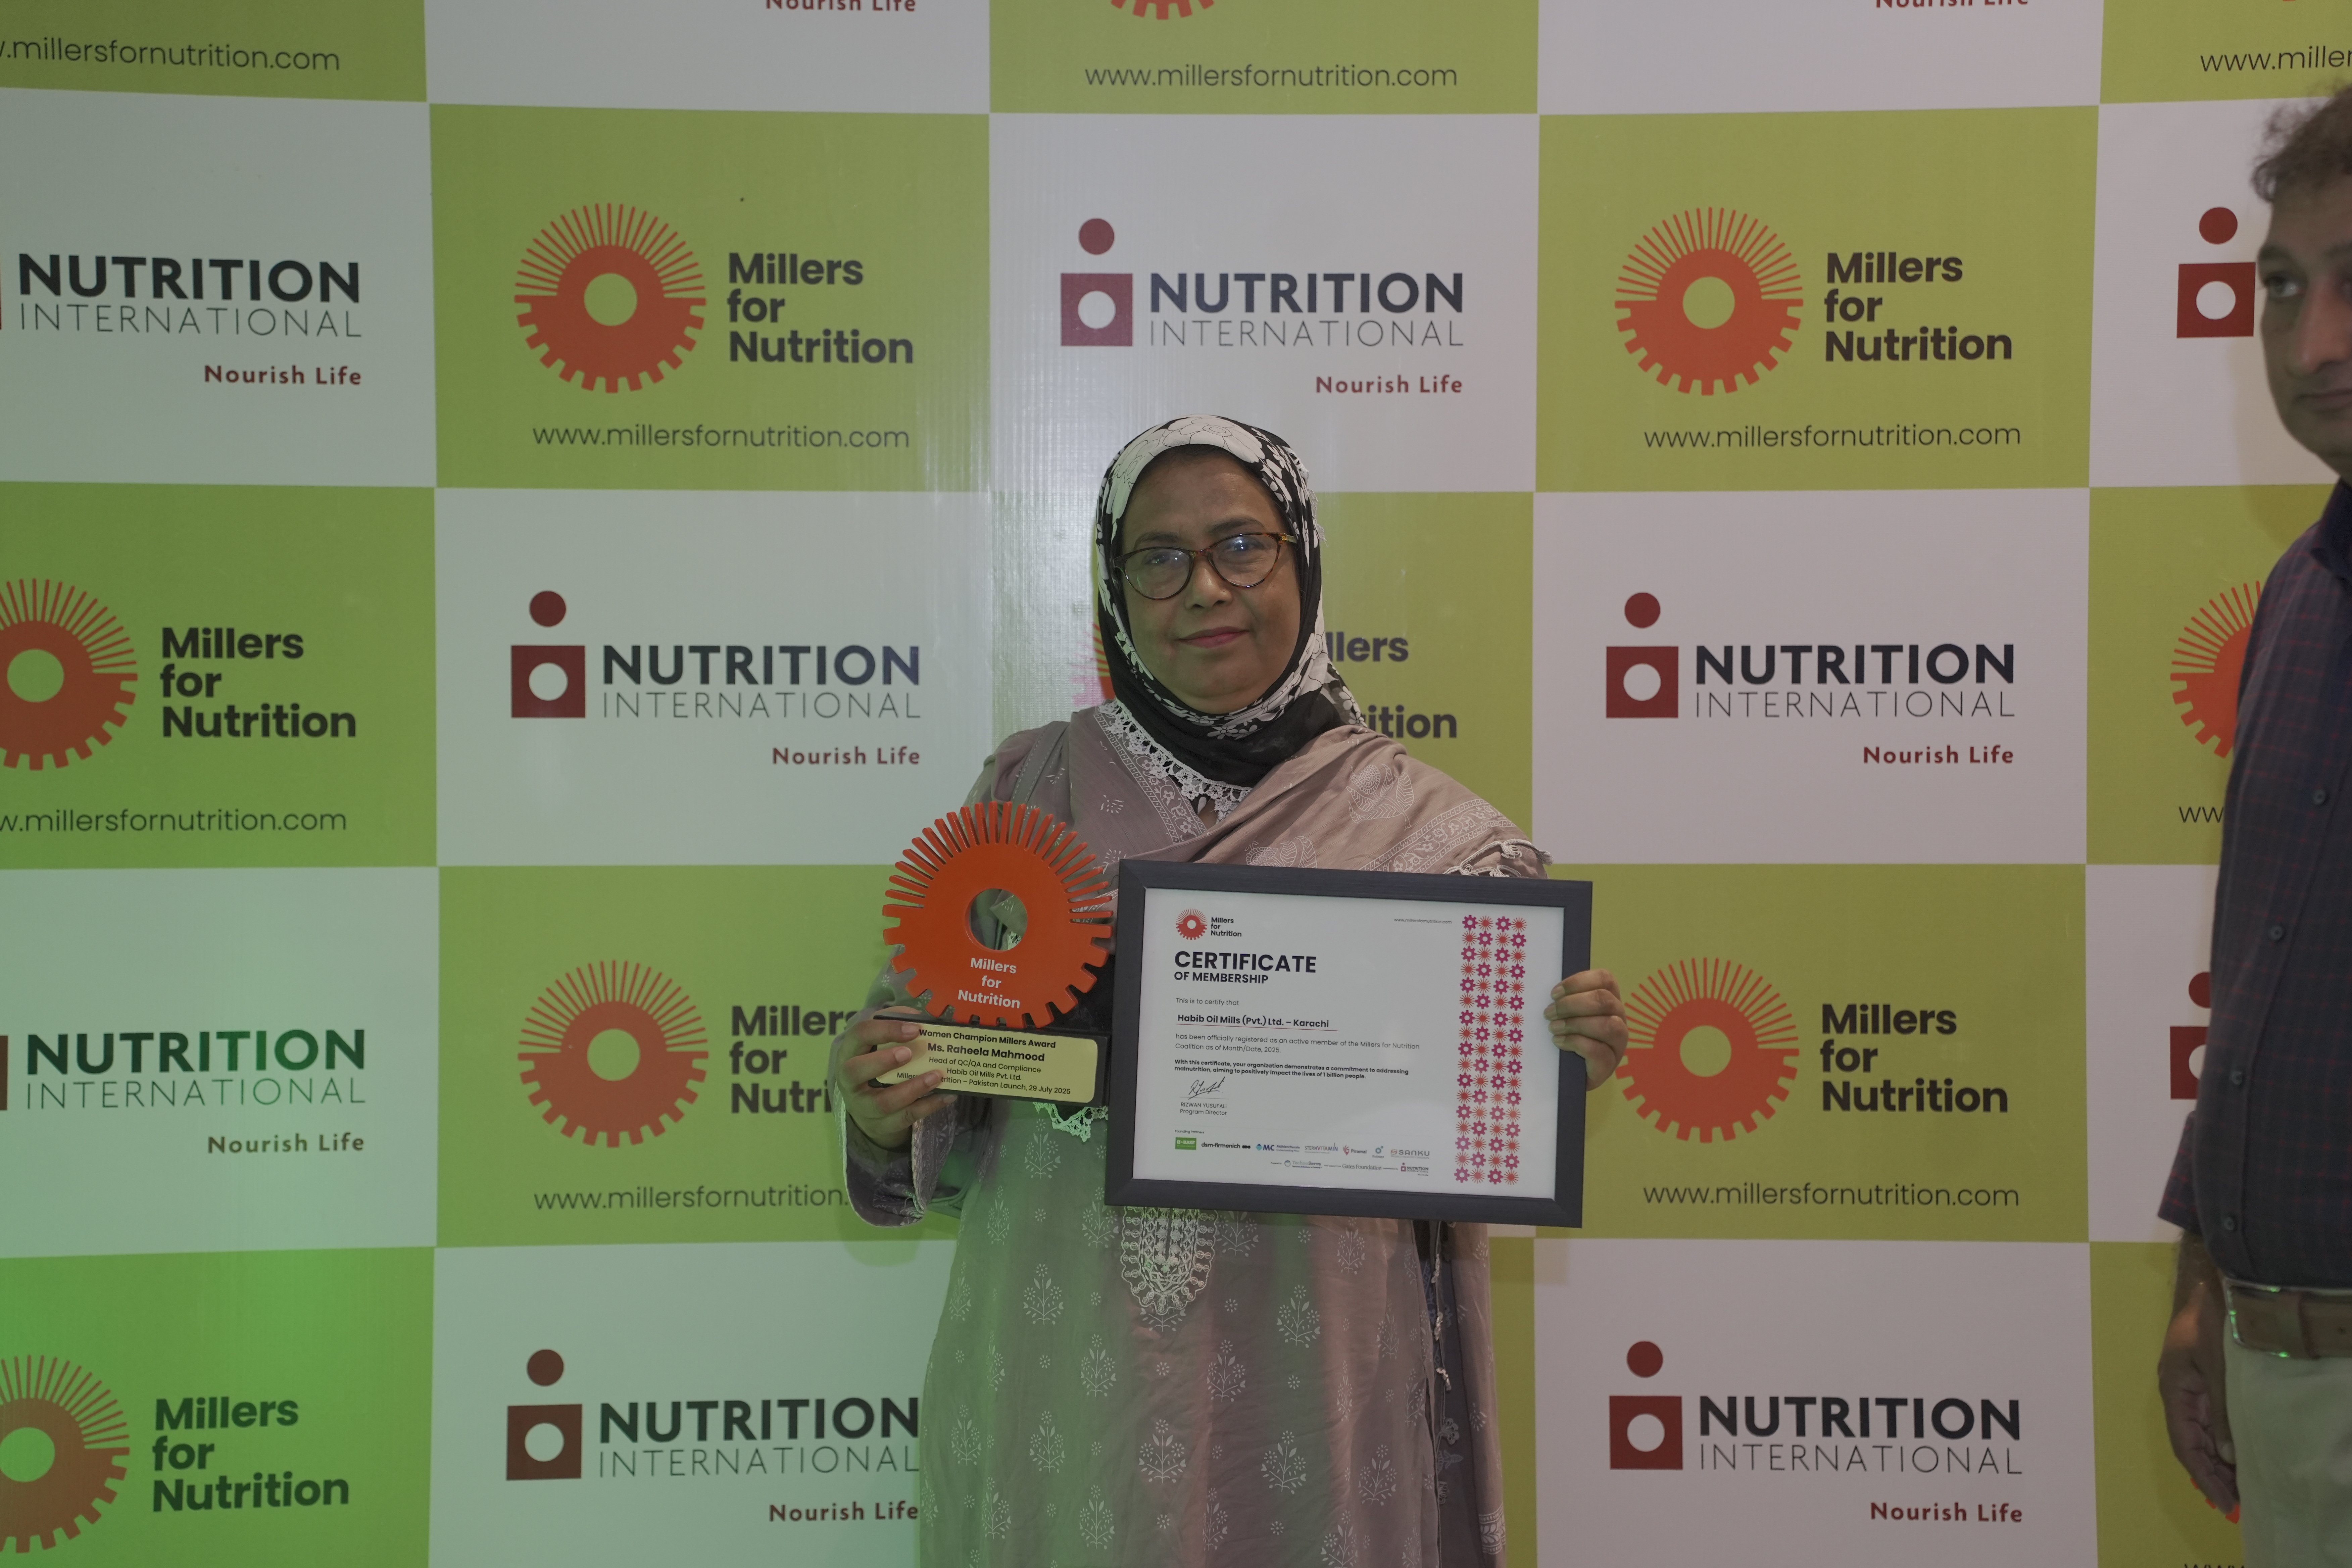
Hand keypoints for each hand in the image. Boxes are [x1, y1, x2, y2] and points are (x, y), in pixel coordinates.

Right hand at [837, 1013, 956, 1151]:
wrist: (869, 1109)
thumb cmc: (878, 1067)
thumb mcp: (880, 1045)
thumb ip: (898, 1026)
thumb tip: (924, 1018)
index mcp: (849, 1053)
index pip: (858, 1035)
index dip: (884, 1030)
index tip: (914, 1029)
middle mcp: (849, 1081)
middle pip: (856, 1071)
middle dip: (883, 1061)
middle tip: (910, 1053)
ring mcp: (862, 1107)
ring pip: (883, 1102)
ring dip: (913, 1088)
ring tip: (938, 1076)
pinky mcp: (880, 1126)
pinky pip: (904, 1118)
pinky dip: (928, 1106)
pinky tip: (947, 1095)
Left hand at [1546, 969, 1626, 1088]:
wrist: (1571, 1074)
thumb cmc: (1568, 1037)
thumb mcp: (1568, 1015)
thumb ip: (1566, 1000)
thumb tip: (1552, 993)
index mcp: (1610, 1000)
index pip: (1605, 979)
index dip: (1578, 982)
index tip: (1554, 993)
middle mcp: (1619, 1018)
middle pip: (1604, 1000)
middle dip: (1572, 1004)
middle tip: (1549, 1013)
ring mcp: (1618, 1042)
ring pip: (1607, 1025)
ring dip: (1575, 1024)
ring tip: (1554, 1028)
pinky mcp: (1610, 1063)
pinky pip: (1598, 1050)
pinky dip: (1575, 1043)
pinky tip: (1559, 1042)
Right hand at [2157, 1236, 2238, 1515]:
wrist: (2212, 1286)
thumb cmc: (2212, 1322)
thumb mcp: (2218, 1367)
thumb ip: (2220, 1410)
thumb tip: (2225, 1454)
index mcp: (2174, 1388)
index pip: (2185, 1443)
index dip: (2203, 1475)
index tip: (2223, 1502)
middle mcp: (2178, 1392)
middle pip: (2191, 1443)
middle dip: (2211, 1475)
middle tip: (2236, 1503)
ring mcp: (2189, 1386)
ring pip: (2200, 1434)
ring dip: (2218, 1461)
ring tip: (2239, 1487)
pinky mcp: (2203, 1380)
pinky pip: (2209, 1420)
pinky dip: (2221, 1443)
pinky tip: (2236, 1456)